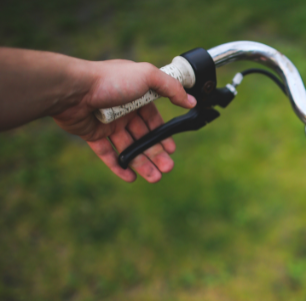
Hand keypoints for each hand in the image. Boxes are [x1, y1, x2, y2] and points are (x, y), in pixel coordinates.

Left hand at [52, 59, 195, 182]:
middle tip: (167, 168)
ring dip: (142, 163)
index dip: (163, 135)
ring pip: (129, 147)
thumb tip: (191, 100)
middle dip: (156, 154)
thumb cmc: (111, 80)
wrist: (74, 89)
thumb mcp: (148, 76)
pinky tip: (130, 178)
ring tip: (155, 178)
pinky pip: (108, 154)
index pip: (153, 119)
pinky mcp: (93, 134)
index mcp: (137, 96)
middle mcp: (123, 110)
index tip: (171, 150)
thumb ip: (171, 88)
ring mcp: (108, 123)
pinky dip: (119, 166)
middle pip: (143, 136)